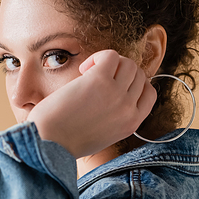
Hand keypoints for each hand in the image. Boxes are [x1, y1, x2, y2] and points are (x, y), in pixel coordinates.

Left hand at [28, 50, 156, 158]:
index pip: (149, 93)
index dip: (135, 83)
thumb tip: (117, 87)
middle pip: (139, 75)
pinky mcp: (100, 81)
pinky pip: (110, 55)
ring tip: (89, 75)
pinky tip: (84, 70)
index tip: (117, 84)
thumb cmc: (68, 139)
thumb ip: (116, 114)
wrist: (49, 142)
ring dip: (110, 63)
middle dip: (120, 72)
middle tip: (98, 81)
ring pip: (128, 63)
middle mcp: (128, 110)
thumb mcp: (104, 132)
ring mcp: (117, 95)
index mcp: (132, 124)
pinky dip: (98, 57)